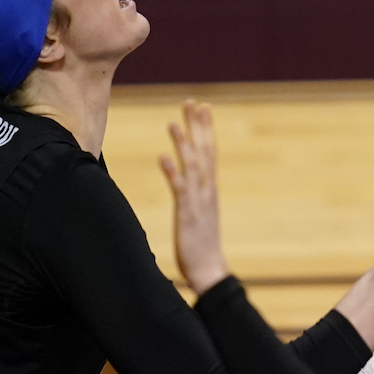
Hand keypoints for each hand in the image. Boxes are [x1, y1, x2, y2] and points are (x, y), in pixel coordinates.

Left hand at [158, 100, 228, 294]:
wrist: (210, 271)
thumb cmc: (202, 247)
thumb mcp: (199, 216)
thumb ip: (195, 198)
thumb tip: (189, 186)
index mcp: (210, 190)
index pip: (210, 152)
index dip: (206, 129)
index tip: (203, 107)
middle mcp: (207, 191)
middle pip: (205, 151)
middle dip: (199, 126)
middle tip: (193, 101)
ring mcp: (199, 201)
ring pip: (193, 165)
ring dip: (184, 143)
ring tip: (174, 122)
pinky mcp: (188, 214)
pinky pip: (180, 189)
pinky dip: (172, 172)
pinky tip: (163, 157)